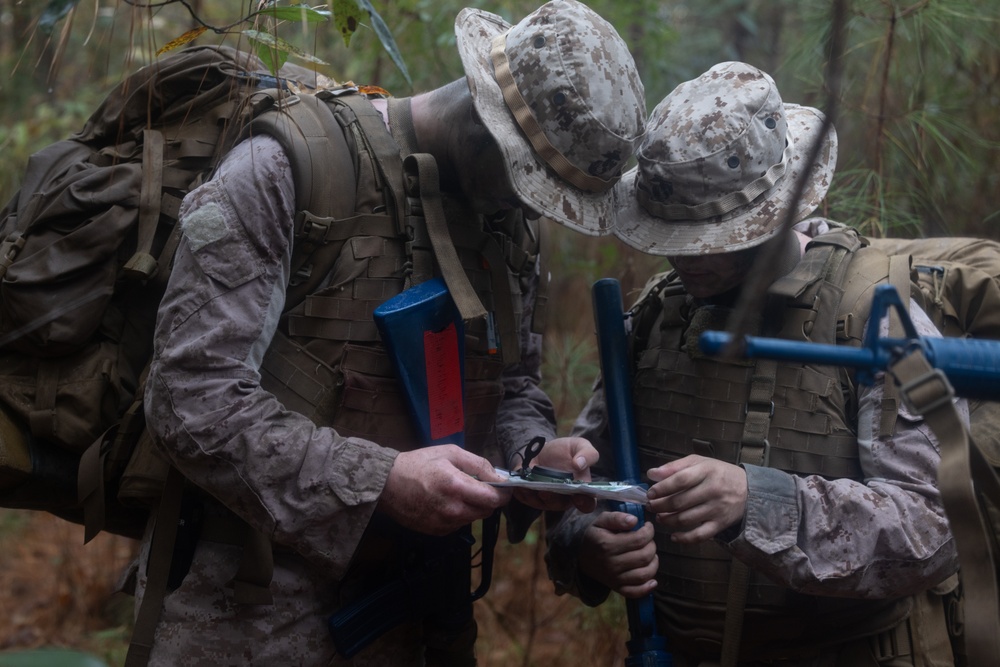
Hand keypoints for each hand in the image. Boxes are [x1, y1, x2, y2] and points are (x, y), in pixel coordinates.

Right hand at [377, 444, 511, 535]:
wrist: (387, 484)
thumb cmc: (418, 464)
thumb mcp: (450, 453)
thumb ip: (479, 464)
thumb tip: (500, 477)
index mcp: (456, 487)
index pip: (493, 499)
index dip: (504, 493)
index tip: (504, 487)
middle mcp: (452, 509)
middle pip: (486, 511)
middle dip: (488, 499)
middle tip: (478, 486)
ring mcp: (444, 523)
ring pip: (473, 518)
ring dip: (473, 506)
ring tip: (458, 492)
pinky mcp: (437, 532)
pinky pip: (459, 524)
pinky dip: (460, 514)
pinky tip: (446, 502)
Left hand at [512, 436, 599, 512]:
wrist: (541, 450)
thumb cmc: (565, 451)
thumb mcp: (579, 446)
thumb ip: (588, 454)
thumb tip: (580, 464)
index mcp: (580, 490)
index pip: (587, 504)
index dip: (584, 503)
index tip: (578, 496)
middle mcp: (564, 498)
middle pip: (560, 504)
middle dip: (554, 498)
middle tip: (548, 490)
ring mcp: (546, 500)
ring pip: (542, 502)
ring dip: (536, 494)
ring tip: (532, 485)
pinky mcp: (529, 497)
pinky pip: (525, 497)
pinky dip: (522, 490)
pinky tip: (520, 483)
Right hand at [579, 511, 657, 597]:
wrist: (582, 557)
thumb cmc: (596, 536)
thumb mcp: (601, 521)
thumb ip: (617, 517)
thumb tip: (634, 520)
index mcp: (608, 545)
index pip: (639, 539)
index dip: (649, 531)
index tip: (648, 527)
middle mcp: (611, 563)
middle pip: (644, 556)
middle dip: (652, 546)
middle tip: (649, 541)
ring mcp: (614, 578)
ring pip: (644, 574)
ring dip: (653, 564)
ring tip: (650, 555)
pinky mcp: (617, 588)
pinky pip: (635, 592)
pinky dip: (647, 588)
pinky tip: (652, 580)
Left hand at [646, 455, 747, 543]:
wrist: (749, 490)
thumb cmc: (718, 474)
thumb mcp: (699, 462)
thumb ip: (675, 466)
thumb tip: (652, 473)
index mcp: (706, 471)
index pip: (680, 480)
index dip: (662, 488)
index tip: (650, 493)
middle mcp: (712, 490)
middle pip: (680, 501)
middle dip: (660, 506)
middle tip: (650, 506)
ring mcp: (717, 509)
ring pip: (686, 519)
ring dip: (668, 521)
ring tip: (660, 517)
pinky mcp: (720, 524)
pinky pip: (700, 535)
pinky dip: (684, 538)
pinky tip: (674, 536)